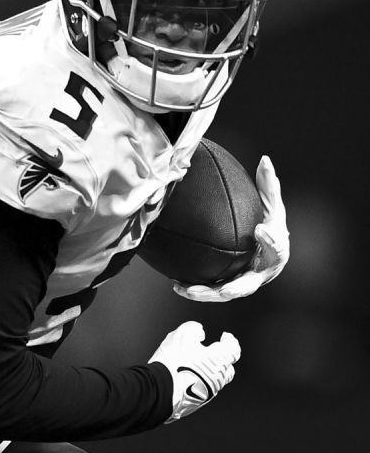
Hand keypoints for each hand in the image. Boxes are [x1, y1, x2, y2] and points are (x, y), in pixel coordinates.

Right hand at [148, 321, 240, 422]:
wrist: (160, 390)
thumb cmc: (172, 363)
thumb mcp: (181, 335)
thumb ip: (193, 329)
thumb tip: (199, 332)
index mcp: (219, 360)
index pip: (234, 349)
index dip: (230, 341)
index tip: (226, 337)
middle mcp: (218, 378)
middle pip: (227, 368)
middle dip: (222, 359)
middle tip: (213, 352)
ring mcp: (209, 392)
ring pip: (215, 379)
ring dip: (209, 370)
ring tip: (194, 364)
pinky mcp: (198, 402)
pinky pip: (203, 389)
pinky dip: (198, 381)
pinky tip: (185, 377)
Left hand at [174, 155, 289, 301]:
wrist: (264, 247)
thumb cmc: (268, 223)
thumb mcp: (271, 205)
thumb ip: (268, 186)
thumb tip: (265, 159)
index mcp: (276, 253)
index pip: (277, 249)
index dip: (272, 241)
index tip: (261, 230)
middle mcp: (260, 274)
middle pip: (248, 285)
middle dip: (234, 287)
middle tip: (223, 289)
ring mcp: (242, 283)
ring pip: (224, 293)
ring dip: (205, 293)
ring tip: (184, 288)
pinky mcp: (227, 287)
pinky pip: (210, 290)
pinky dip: (195, 289)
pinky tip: (175, 284)